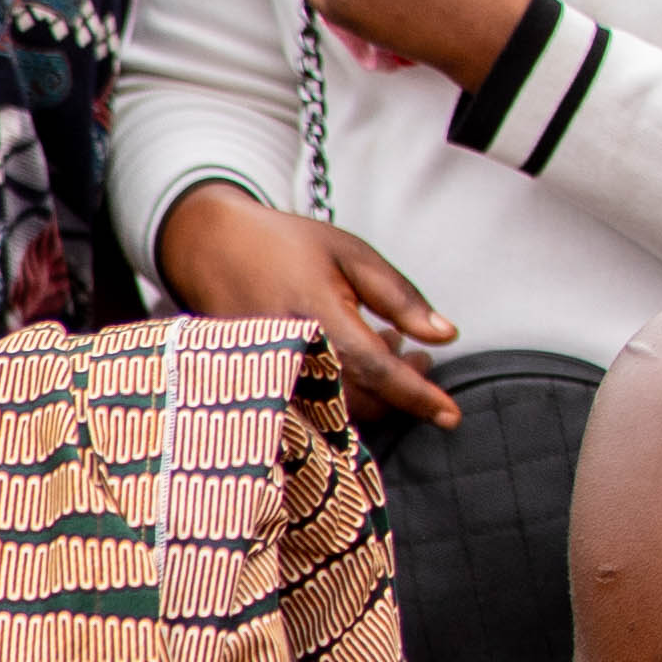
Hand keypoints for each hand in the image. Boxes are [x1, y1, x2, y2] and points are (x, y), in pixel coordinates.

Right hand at [157, 180, 460, 431]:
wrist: (209, 248)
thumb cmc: (287, 246)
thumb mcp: (352, 255)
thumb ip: (399, 298)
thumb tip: (446, 336)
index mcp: (315, 311)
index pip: (374, 368)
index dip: (416, 395)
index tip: (451, 416)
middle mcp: (286, 348)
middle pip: (355, 400)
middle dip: (399, 394)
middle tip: (422, 360)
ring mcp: (263, 369)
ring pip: (329, 411)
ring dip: (370, 394)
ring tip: (386, 348)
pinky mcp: (252, 381)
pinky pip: (304, 405)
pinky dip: (338, 393)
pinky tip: (350, 360)